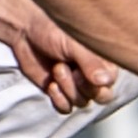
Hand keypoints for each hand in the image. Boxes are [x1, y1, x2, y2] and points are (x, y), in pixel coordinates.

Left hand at [0, 0, 117, 113]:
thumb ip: (91, 62)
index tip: (79, 68)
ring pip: (82, 102)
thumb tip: (104, 82)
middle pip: (101, 96)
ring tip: (56, 69)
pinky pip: (67, 108)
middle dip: (82, 87)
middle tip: (67, 69)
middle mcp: (93, 73)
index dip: (97, 82)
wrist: (25, 31)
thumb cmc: (52, 30)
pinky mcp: (60, 92)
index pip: (111, 82)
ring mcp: (77, 84)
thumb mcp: (74, 44)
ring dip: (67, 89)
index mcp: (102, 59)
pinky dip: (59, 100)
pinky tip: (51, 85)